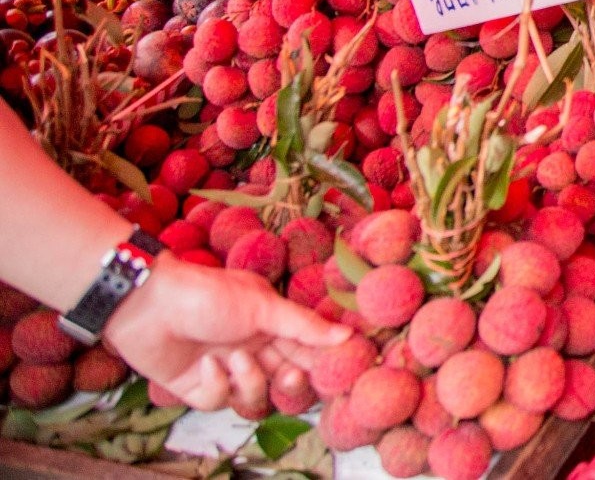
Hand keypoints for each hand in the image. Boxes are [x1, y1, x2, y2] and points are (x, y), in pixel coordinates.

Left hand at [103, 254, 348, 414]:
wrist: (146, 306)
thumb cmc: (207, 295)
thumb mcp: (262, 306)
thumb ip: (303, 325)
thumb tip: (346, 334)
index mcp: (270, 324)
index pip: (305, 347)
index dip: (321, 359)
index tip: (339, 368)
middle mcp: (251, 348)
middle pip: (284, 377)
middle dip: (290, 380)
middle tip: (291, 375)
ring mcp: (225, 369)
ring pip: (254, 393)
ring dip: (248, 379)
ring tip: (235, 358)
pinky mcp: (198, 388)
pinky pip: (219, 400)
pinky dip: (216, 384)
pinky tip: (206, 364)